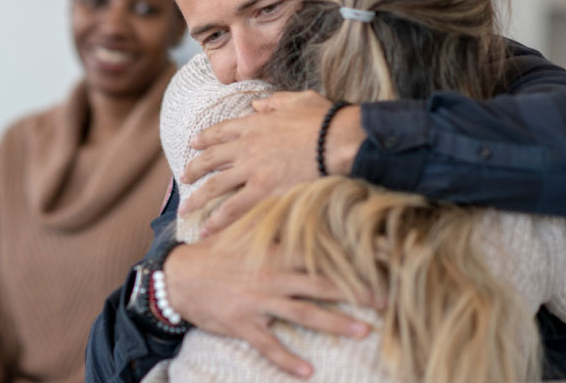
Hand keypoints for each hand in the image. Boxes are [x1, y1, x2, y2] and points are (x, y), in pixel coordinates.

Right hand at [163, 236, 371, 378]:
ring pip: (302, 314)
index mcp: (275, 253)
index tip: (376, 259)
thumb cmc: (215, 252)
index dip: (348, 256)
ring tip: (362, 331)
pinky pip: (269, 345)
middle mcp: (272, 277)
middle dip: (355, 292)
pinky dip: (288, 359)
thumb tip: (296, 200)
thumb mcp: (242, 231)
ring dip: (334, 324)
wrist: (179, 276)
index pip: (319, 254)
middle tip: (386, 299)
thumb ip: (270, 220)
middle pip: (320, 285)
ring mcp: (258, 302)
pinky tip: (308, 372)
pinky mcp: (243, 324)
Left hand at [180, 91, 364, 234]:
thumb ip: (274, 102)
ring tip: (184, 209)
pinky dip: (216, 221)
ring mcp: (252, 170)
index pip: (221, 131)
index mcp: (254, 123)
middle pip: (210, 159)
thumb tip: (257, 103)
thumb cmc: (324, 119)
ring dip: (196, 198)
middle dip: (193, 168)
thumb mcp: (298, 100)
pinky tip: (205, 230)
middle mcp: (246, 146)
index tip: (193, 143)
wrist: (337, 139)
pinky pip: (233, 209)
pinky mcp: (263, 191)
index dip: (204, 138)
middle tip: (183, 176)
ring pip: (214, 186)